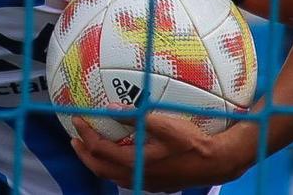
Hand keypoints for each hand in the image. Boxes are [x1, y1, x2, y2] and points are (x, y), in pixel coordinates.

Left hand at [71, 111, 229, 191]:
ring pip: (112, 176)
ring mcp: (146, 183)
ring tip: (92, 147)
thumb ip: (137, 116)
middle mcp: (137, 176)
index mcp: (135, 162)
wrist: (216, 163)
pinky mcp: (156, 184)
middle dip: (84, 154)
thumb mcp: (165, 125)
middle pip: (100, 169)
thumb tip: (111, 107)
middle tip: (76, 139)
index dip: (85, 135)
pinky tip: (120, 155)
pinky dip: (114, 167)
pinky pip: (126, 177)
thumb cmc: (192, 143)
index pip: (99, 150)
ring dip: (98, 162)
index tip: (77, 120)